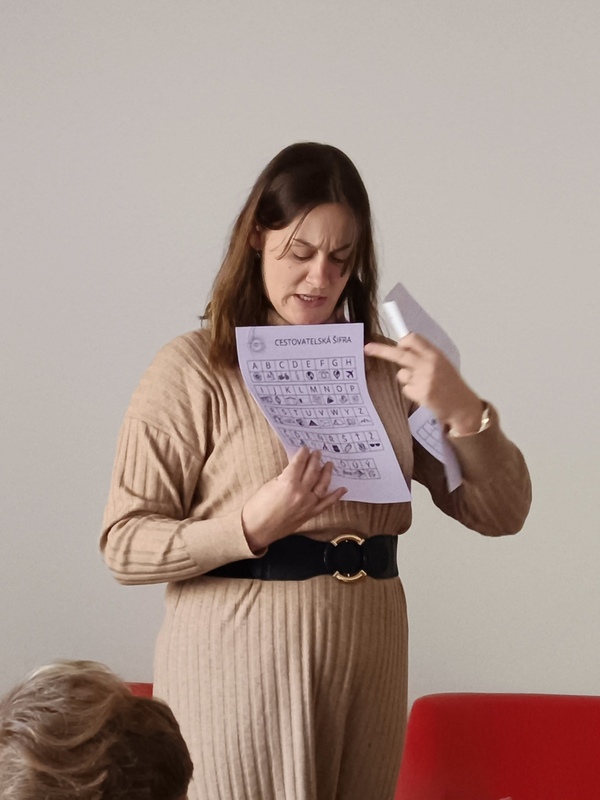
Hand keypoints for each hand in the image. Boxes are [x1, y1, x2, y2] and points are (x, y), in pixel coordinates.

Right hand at [241, 447, 346, 552]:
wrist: (256, 529)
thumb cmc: (257, 507)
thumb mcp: (269, 485)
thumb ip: (284, 477)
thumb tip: (295, 471)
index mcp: (288, 483)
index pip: (299, 463)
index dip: (303, 454)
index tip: (306, 448)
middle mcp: (301, 493)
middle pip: (312, 472)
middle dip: (315, 460)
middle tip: (318, 452)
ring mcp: (307, 505)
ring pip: (322, 485)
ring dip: (326, 473)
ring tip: (329, 464)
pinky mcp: (309, 514)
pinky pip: (326, 504)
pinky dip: (335, 496)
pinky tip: (342, 489)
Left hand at [364, 333, 483, 432]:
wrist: (463, 406)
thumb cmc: (451, 385)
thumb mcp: (442, 364)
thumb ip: (424, 356)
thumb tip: (401, 349)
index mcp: (435, 354)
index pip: (413, 339)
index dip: (402, 342)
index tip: (396, 345)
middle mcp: (429, 364)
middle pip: (399, 354)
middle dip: (380, 350)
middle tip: (367, 348)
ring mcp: (424, 379)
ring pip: (401, 375)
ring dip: (407, 380)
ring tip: (425, 386)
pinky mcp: (421, 394)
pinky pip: (406, 389)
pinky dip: (412, 392)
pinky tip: (425, 395)